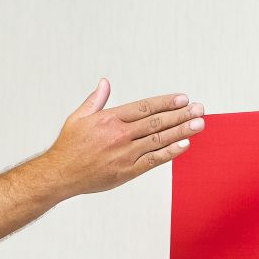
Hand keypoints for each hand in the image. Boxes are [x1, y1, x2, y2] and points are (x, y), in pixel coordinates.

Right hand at [37, 79, 203, 196]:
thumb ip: (95, 100)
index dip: (166, 102)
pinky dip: (170, 152)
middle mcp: (120, 135)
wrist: (60, 175)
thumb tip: (105, 83)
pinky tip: (184, 145)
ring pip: (158, 139)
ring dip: (181, 131)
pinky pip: (153, 160)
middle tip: (199, 109)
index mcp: (110, 119)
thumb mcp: (78, 117)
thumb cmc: (68, 147)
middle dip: (181, 114)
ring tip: (199, 124)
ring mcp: (125, 154)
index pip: (145, 107)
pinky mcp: (127, 171)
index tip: (183, 98)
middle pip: (156, 122)